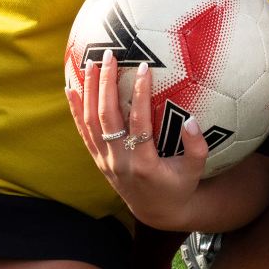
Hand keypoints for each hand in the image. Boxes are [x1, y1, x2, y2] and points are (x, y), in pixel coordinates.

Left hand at [66, 54, 208, 230]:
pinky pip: (83, 132)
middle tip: (110, 56)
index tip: (144, 67)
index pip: (138, 123)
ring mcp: (105, 160)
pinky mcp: (98, 159)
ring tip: (91, 63)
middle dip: (107, 84)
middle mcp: (119, 161)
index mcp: (143, 163)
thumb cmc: (179, 186)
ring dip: (90, 91)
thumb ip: (196, 146)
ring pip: (91, 122)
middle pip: (107, 117)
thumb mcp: (196, 170)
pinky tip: (71, 88)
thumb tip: (190, 119)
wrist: (156, 212)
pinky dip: (75, 109)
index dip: (140, 94)